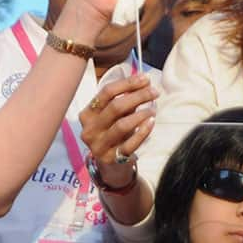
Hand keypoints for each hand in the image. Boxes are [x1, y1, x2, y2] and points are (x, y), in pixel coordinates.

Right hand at [79, 74, 156, 188]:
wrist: (110, 163)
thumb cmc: (113, 130)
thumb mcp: (114, 114)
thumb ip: (125, 97)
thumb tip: (144, 80)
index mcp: (87, 114)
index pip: (107, 92)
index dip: (128, 83)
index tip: (146, 79)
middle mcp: (89, 130)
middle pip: (115, 107)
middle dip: (138, 96)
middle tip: (154, 92)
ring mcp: (98, 146)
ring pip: (122, 125)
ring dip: (141, 114)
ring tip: (153, 109)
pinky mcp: (111, 158)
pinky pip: (129, 144)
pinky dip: (142, 132)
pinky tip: (151, 123)